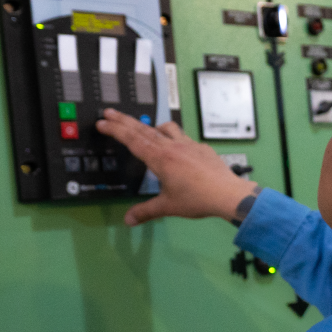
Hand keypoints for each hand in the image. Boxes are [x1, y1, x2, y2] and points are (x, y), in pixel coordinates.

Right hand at [95, 109, 258, 225]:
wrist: (229, 194)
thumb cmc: (199, 199)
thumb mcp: (168, 206)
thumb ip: (146, 211)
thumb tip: (129, 219)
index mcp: (161, 159)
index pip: (132, 139)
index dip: (115, 130)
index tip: (103, 122)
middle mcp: (173, 147)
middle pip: (144, 129)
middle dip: (124, 120)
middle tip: (110, 112)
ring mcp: (189, 145)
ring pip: (167, 128)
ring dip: (152, 126)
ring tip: (145, 126)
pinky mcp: (202, 148)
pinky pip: (184, 137)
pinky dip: (174, 136)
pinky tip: (177, 145)